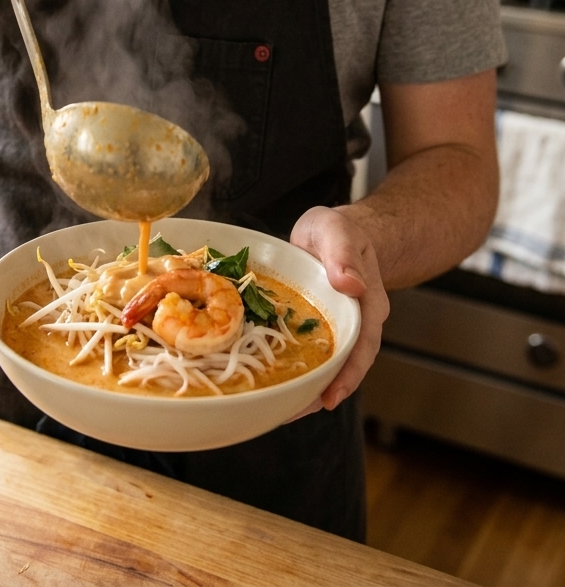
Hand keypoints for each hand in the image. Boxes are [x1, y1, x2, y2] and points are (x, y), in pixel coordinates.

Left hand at [287, 205, 388, 415]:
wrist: (335, 233)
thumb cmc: (336, 231)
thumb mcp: (336, 231)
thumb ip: (342, 254)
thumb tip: (351, 284)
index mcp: (367, 302)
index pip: (363, 345)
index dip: (348, 373)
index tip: (331, 396)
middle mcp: (357, 322)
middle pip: (347, 365)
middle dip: (324, 391)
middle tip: (293, 412)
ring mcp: (339, 329)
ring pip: (329, 365)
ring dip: (309, 388)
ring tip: (281, 410)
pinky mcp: (320, 330)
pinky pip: (313, 355)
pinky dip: (299, 372)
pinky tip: (277, 385)